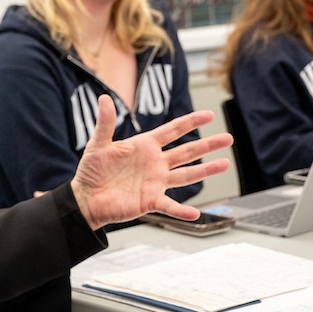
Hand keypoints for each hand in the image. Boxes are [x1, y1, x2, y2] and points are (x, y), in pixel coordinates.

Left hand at [70, 95, 231, 230]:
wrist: (85, 199)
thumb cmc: (91, 171)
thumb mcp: (98, 144)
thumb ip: (105, 123)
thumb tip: (104, 98)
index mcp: (145, 146)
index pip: (173, 130)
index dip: (191, 122)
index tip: (209, 115)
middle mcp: (155, 163)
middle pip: (187, 151)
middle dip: (208, 145)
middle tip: (228, 138)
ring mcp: (156, 182)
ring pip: (187, 175)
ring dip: (206, 171)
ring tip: (225, 164)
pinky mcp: (151, 201)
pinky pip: (170, 205)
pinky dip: (182, 211)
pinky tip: (195, 213)